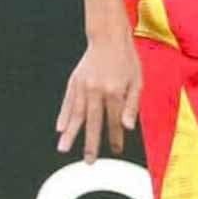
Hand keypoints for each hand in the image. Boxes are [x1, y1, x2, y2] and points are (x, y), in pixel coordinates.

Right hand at [56, 31, 141, 162]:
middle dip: (90, 143)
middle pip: (93, 122)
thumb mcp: (137, 81)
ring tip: (63, 148)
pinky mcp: (74, 81)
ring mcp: (83, 86)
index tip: (116, 150)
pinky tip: (60, 128)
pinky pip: (68, 101)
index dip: (115, 137)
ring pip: (76, 114)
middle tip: (88, 161)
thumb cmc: (126, 59)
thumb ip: (132, 105)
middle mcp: (97, 90)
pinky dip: (63, 115)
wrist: (108, 36)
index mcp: (115, 91)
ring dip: (70, 133)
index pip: (114, 121)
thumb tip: (128, 127)